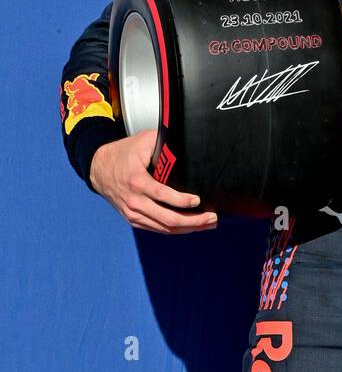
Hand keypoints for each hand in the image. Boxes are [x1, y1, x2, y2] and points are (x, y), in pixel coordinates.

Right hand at [89, 129, 217, 232]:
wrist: (98, 168)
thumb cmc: (123, 153)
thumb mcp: (143, 142)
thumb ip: (164, 142)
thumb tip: (188, 141)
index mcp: (137, 181)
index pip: (163, 195)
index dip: (183, 201)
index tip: (198, 200)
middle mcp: (134, 201)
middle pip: (168, 219)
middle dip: (194, 221)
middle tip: (212, 218)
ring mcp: (133, 214)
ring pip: (165, 228)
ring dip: (188, 228)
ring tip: (207, 224)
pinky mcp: (133, 220)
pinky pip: (158, 229)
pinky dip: (175, 230)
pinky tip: (190, 227)